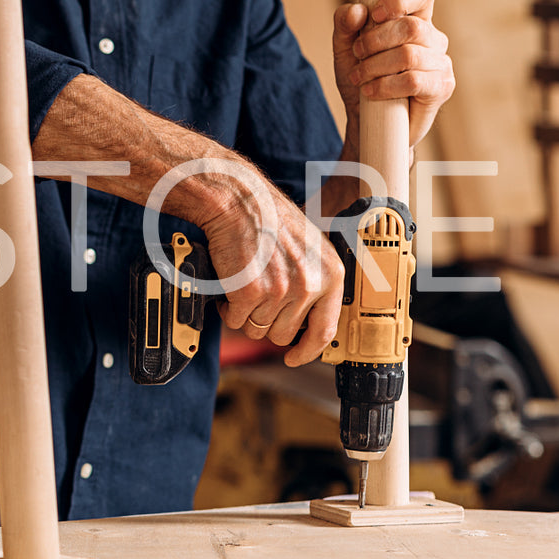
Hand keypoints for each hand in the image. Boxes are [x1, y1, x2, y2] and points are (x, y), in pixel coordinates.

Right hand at [199, 175, 343, 366]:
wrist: (238, 200)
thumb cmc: (268, 219)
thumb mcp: (308, 248)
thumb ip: (315, 282)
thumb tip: (307, 322)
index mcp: (331, 274)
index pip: (325, 331)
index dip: (306, 351)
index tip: (294, 358)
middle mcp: (310, 285)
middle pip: (283, 335)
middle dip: (264, 322)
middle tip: (255, 299)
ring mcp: (281, 291)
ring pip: (257, 329)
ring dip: (244, 314)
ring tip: (242, 285)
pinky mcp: (251, 292)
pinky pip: (236, 320)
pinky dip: (227, 308)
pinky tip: (229, 285)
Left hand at [332, 0, 454, 148]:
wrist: (366, 120)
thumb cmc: (360, 79)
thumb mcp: (344, 49)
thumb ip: (345, 25)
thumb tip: (357, 10)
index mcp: (415, 20)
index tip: (374, 15)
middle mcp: (433, 38)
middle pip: (411, 27)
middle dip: (375, 40)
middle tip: (357, 54)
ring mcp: (441, 63)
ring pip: (408, 55)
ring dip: (375, 66)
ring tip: (359, 76)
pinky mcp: (441, 87)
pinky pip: (413, 81)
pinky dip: (385, 86)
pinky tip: (371, 91)